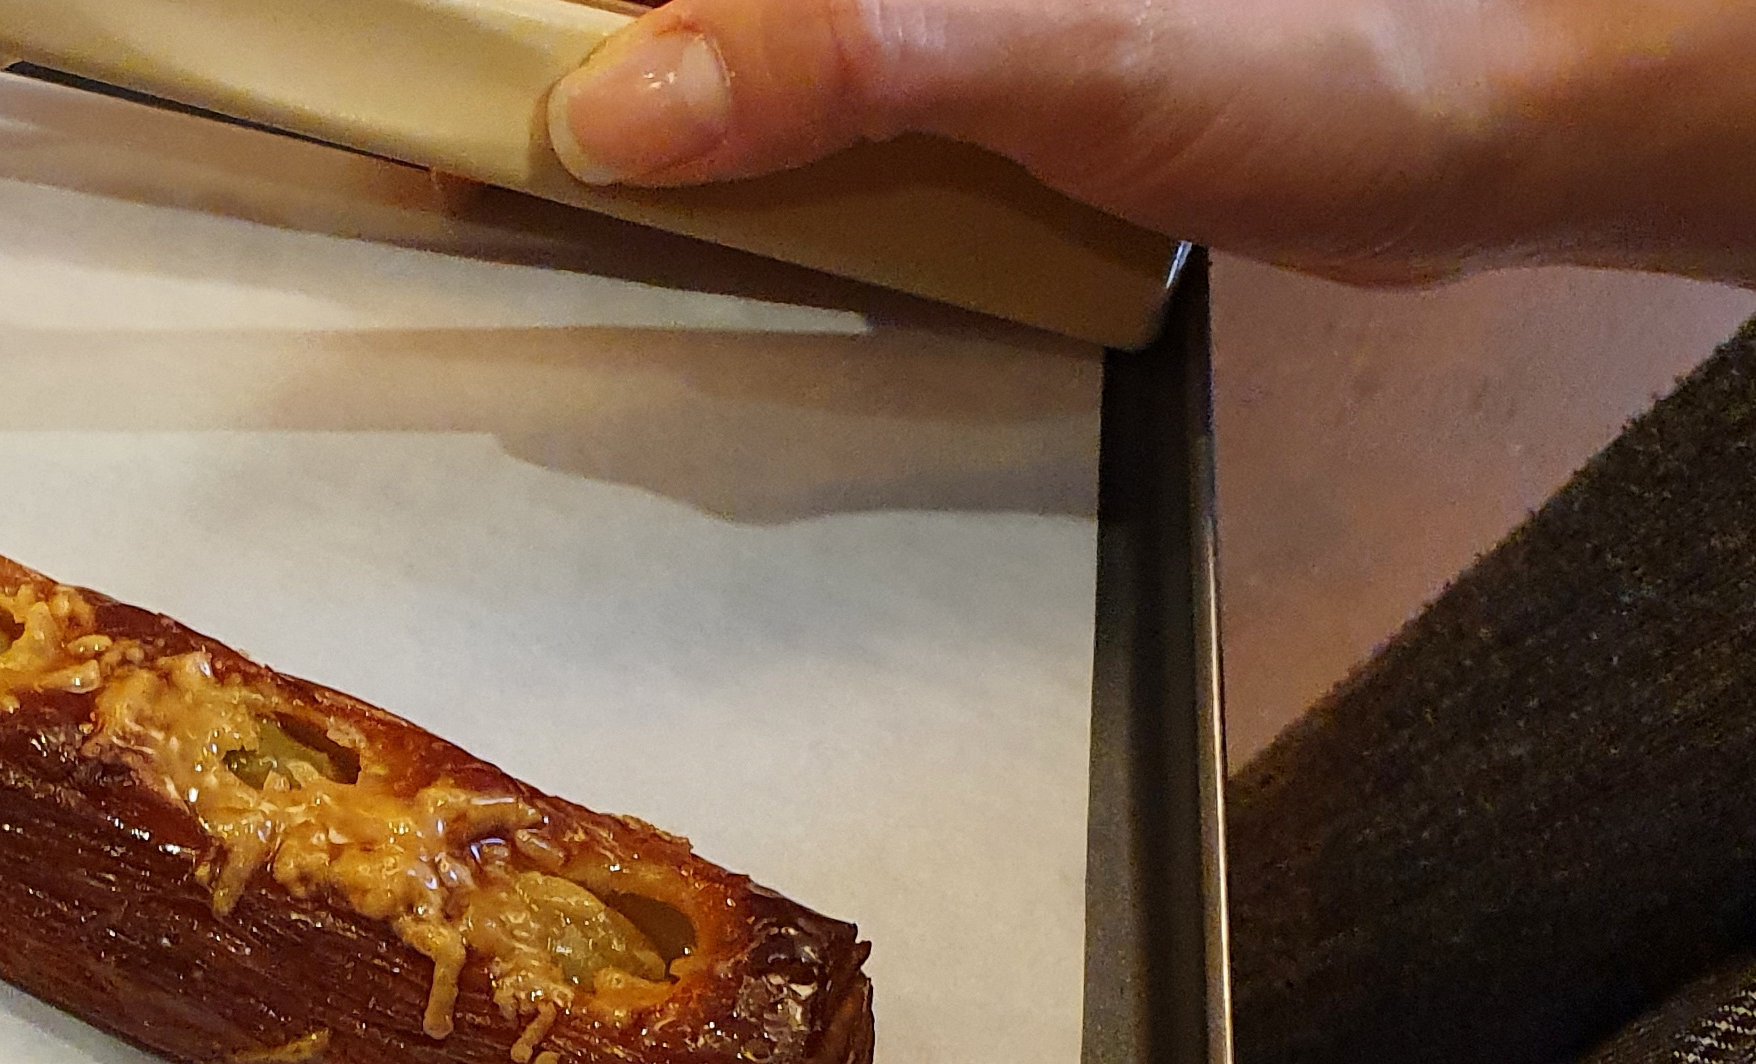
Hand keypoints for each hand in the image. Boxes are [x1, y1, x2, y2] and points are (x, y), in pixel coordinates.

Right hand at [542, 0, 1755, 284]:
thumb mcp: (1058, 48)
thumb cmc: (1330, 43)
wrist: (1493, 126)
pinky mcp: (969, 55)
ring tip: (520, 178)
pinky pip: (805, 90)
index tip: (415, 67)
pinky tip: (693, 198)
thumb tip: (619, 104)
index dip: (520, 11)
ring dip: (638, 110)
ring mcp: (931, 0)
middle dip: (563, 60)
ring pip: (733, 42)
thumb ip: (834, 54)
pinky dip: (736, 145)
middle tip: (448, 153)